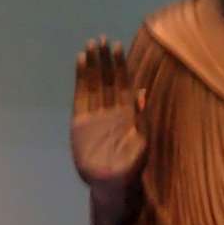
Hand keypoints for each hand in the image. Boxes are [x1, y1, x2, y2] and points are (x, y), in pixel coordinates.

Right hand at [70, 38, 148, 190]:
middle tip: (101, 39)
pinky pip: (80, 96)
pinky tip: (80, 63)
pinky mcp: (80, 121)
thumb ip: (141, 118)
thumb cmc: (131, 168)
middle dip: (105, 60)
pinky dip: (80, 79)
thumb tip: (143, 92)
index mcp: (127, 113)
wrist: (111, 185)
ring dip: (92, 65)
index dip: (120, 65)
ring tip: (90, 46)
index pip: (122, 83)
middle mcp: (111, 110)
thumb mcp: (142, 143)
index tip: (117, 46)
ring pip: (93, 84)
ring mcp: (95, 115)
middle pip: (107, 79)